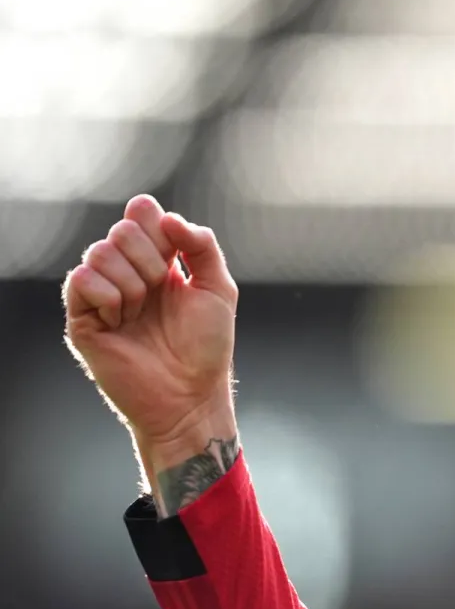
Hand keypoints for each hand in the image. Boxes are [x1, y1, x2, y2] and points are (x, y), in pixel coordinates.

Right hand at [63, 195, 237, 452]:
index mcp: (158, 260)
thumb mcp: (219, 289)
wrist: (189, 394)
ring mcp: (102, 294)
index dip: (156, 226)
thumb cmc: (207, 347)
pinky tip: (121, 321)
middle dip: (150, 259)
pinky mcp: (82, 317)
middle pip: (122, 230)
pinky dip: (109, 297)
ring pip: (100, 252)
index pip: (142, 213)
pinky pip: (81, 280)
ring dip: (132, 283)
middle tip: (161, 294)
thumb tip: (168, 218)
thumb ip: (202, 245)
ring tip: (142, 315)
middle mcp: (127, 272)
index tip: (174, 257)